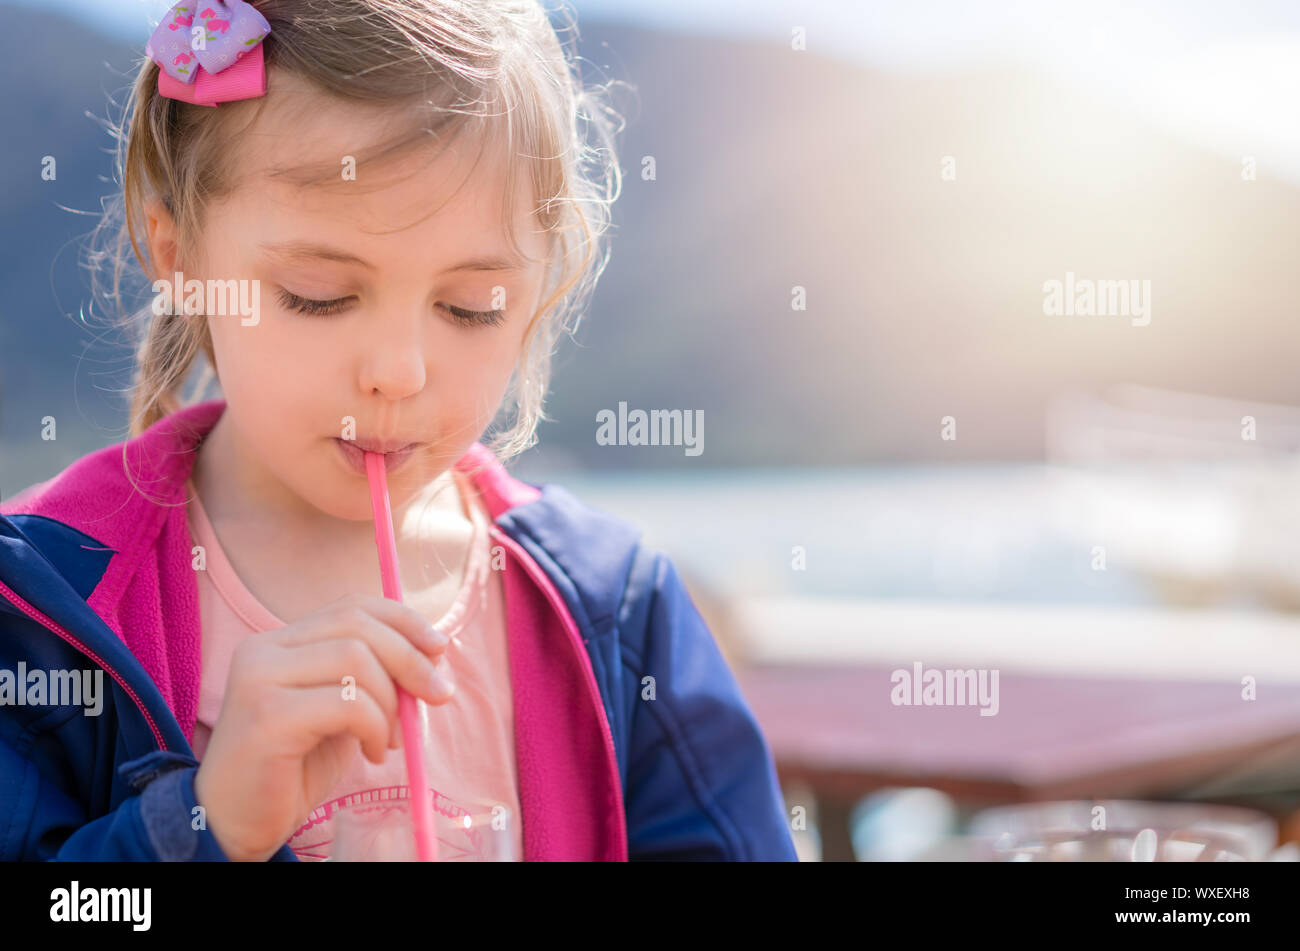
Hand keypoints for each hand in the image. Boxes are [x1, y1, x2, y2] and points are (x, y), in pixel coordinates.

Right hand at [193, 592, 453, 861]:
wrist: (234, 825)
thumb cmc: (292, 769)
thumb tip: (434, 653)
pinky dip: (376, 726)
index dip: (403, 620)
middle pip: (357, 626)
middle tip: (438, 696)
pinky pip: (348, 702)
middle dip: (410, 659)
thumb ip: (373, 678)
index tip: (440, 648)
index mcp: (279, 641)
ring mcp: (259, 678)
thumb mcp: (341, 712)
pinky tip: (373, 753)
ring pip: (356, 660)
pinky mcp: (267, 715)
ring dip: (391, 702)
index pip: (351, 607)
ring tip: (389, 740)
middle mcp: (262, 648)